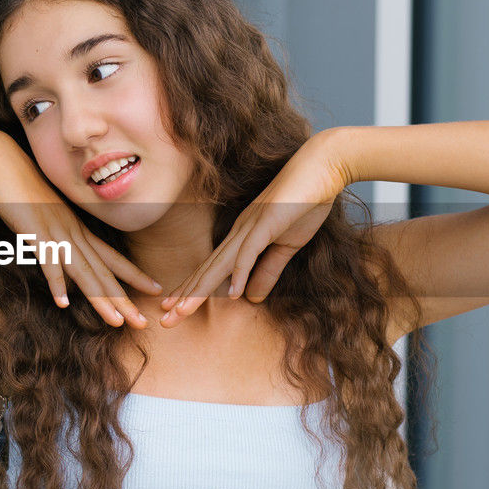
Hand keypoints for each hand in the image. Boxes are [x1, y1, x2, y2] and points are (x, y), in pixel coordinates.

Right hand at [0, 129, 161, 327]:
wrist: (1, 163)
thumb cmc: (19, 190)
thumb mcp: (44, 218)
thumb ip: (56, 237)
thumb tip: (63, 255)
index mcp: (76, 230)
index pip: (111, 257)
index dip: (133, 275)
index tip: (156, 289)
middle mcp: (72, 233)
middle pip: (102, 271)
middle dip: (123, 299)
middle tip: (142, 323)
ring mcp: (55, 232)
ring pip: (83, 271)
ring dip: (100, 298)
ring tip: (116, 322)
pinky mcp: (35, 232)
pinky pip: (48, 260)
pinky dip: (57, 282)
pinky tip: (63, 303)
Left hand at [158, 131, 351, 326]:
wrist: (323, 168)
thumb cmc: (306, 203)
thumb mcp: (287, 246)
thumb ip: (268, 271)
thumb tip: (250, 298)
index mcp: (242, 237)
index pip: (212, 270)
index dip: (192, 290)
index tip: (173, 310)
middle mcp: (239, 232)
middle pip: (208, 270)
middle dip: (185, 296)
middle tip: (165, 320)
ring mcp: (251, 226)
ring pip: (220, 264)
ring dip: (200, 289)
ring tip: (181, 312)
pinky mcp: (268, 223)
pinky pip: (250, 251)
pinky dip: (240, 272)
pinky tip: (232, 294)